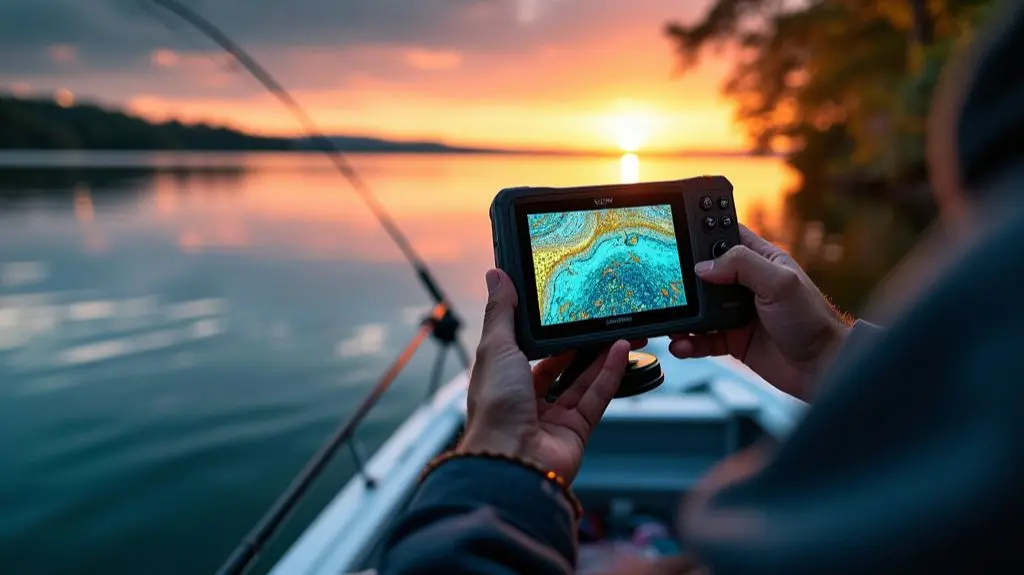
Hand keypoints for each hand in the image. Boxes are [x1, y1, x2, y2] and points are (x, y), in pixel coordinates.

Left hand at [459, 269, 630, 481]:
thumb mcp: (495, 348)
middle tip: (598, 317)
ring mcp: (551, 416)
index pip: (525, 347)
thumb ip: (502, 313)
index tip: (562, 306)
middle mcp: (525, 397)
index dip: (544, 329)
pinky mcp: (576, 430)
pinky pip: (597, 396)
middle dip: (579, 342)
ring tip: (618, 329)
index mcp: (502, 378)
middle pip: (558, 364)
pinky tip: (622, 350)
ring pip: (581, 379)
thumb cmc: (494, 408)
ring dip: (600, 354)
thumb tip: (497, 276)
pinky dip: (611, 373)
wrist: (512, 460)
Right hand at [670, 225, 849, 399]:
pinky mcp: (732, 340)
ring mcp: (736, 313)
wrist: (821, 367)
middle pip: (704, 274)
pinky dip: (689, 343)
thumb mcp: (780, 282)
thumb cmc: (812, 321)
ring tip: (671, 323)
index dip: (703, 233)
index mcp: (761, 261)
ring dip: (682, 316)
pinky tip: (682, 346)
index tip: (678, 234)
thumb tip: (704, 266)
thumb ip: (743, 265)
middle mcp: (746, 285)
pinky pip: (701, 340)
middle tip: (667, 287)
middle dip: (683, 280)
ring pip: (698, 309)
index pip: (725, 237)